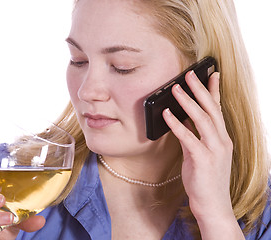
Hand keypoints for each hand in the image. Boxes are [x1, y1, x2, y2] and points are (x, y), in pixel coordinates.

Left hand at [163, 71, 242, 238]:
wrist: (212, 205)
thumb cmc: (205, 179)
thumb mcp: (201, 154)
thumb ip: (195, 136)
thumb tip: (184, 119)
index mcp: (222, 139)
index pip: (218, 110)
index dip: (214, 91)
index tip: (211, 75)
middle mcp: (221, 141)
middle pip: (211, 109)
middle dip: (199, 90)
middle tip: (189, 74)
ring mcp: (214, 150)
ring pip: (202, 119)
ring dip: (187, 102)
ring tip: (175, 89)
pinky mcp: (202, 159)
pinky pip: (188, 137)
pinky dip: (176, 124)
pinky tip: (166, 114)